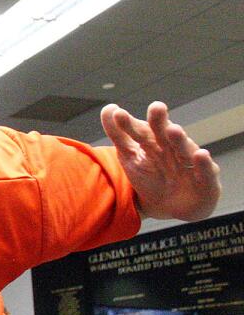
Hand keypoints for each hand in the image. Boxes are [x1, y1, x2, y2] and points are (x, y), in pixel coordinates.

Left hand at [100, 102, 220, 220]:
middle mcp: (172, 149)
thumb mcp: (130, 157)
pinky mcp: (206, 181)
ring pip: (184, 150)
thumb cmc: (151, 177)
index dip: (129, 124)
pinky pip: (206, 172)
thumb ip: (119, 134)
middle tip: (156, 107)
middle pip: (164, 135)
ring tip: (173, 129)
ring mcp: (190, 164)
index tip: (118, 114)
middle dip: (160, 122)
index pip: (140, 131)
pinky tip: (201, 154)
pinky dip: (204, 164)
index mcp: (154, 142)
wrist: (172, 207)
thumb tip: (109, 107)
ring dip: (180, 140)